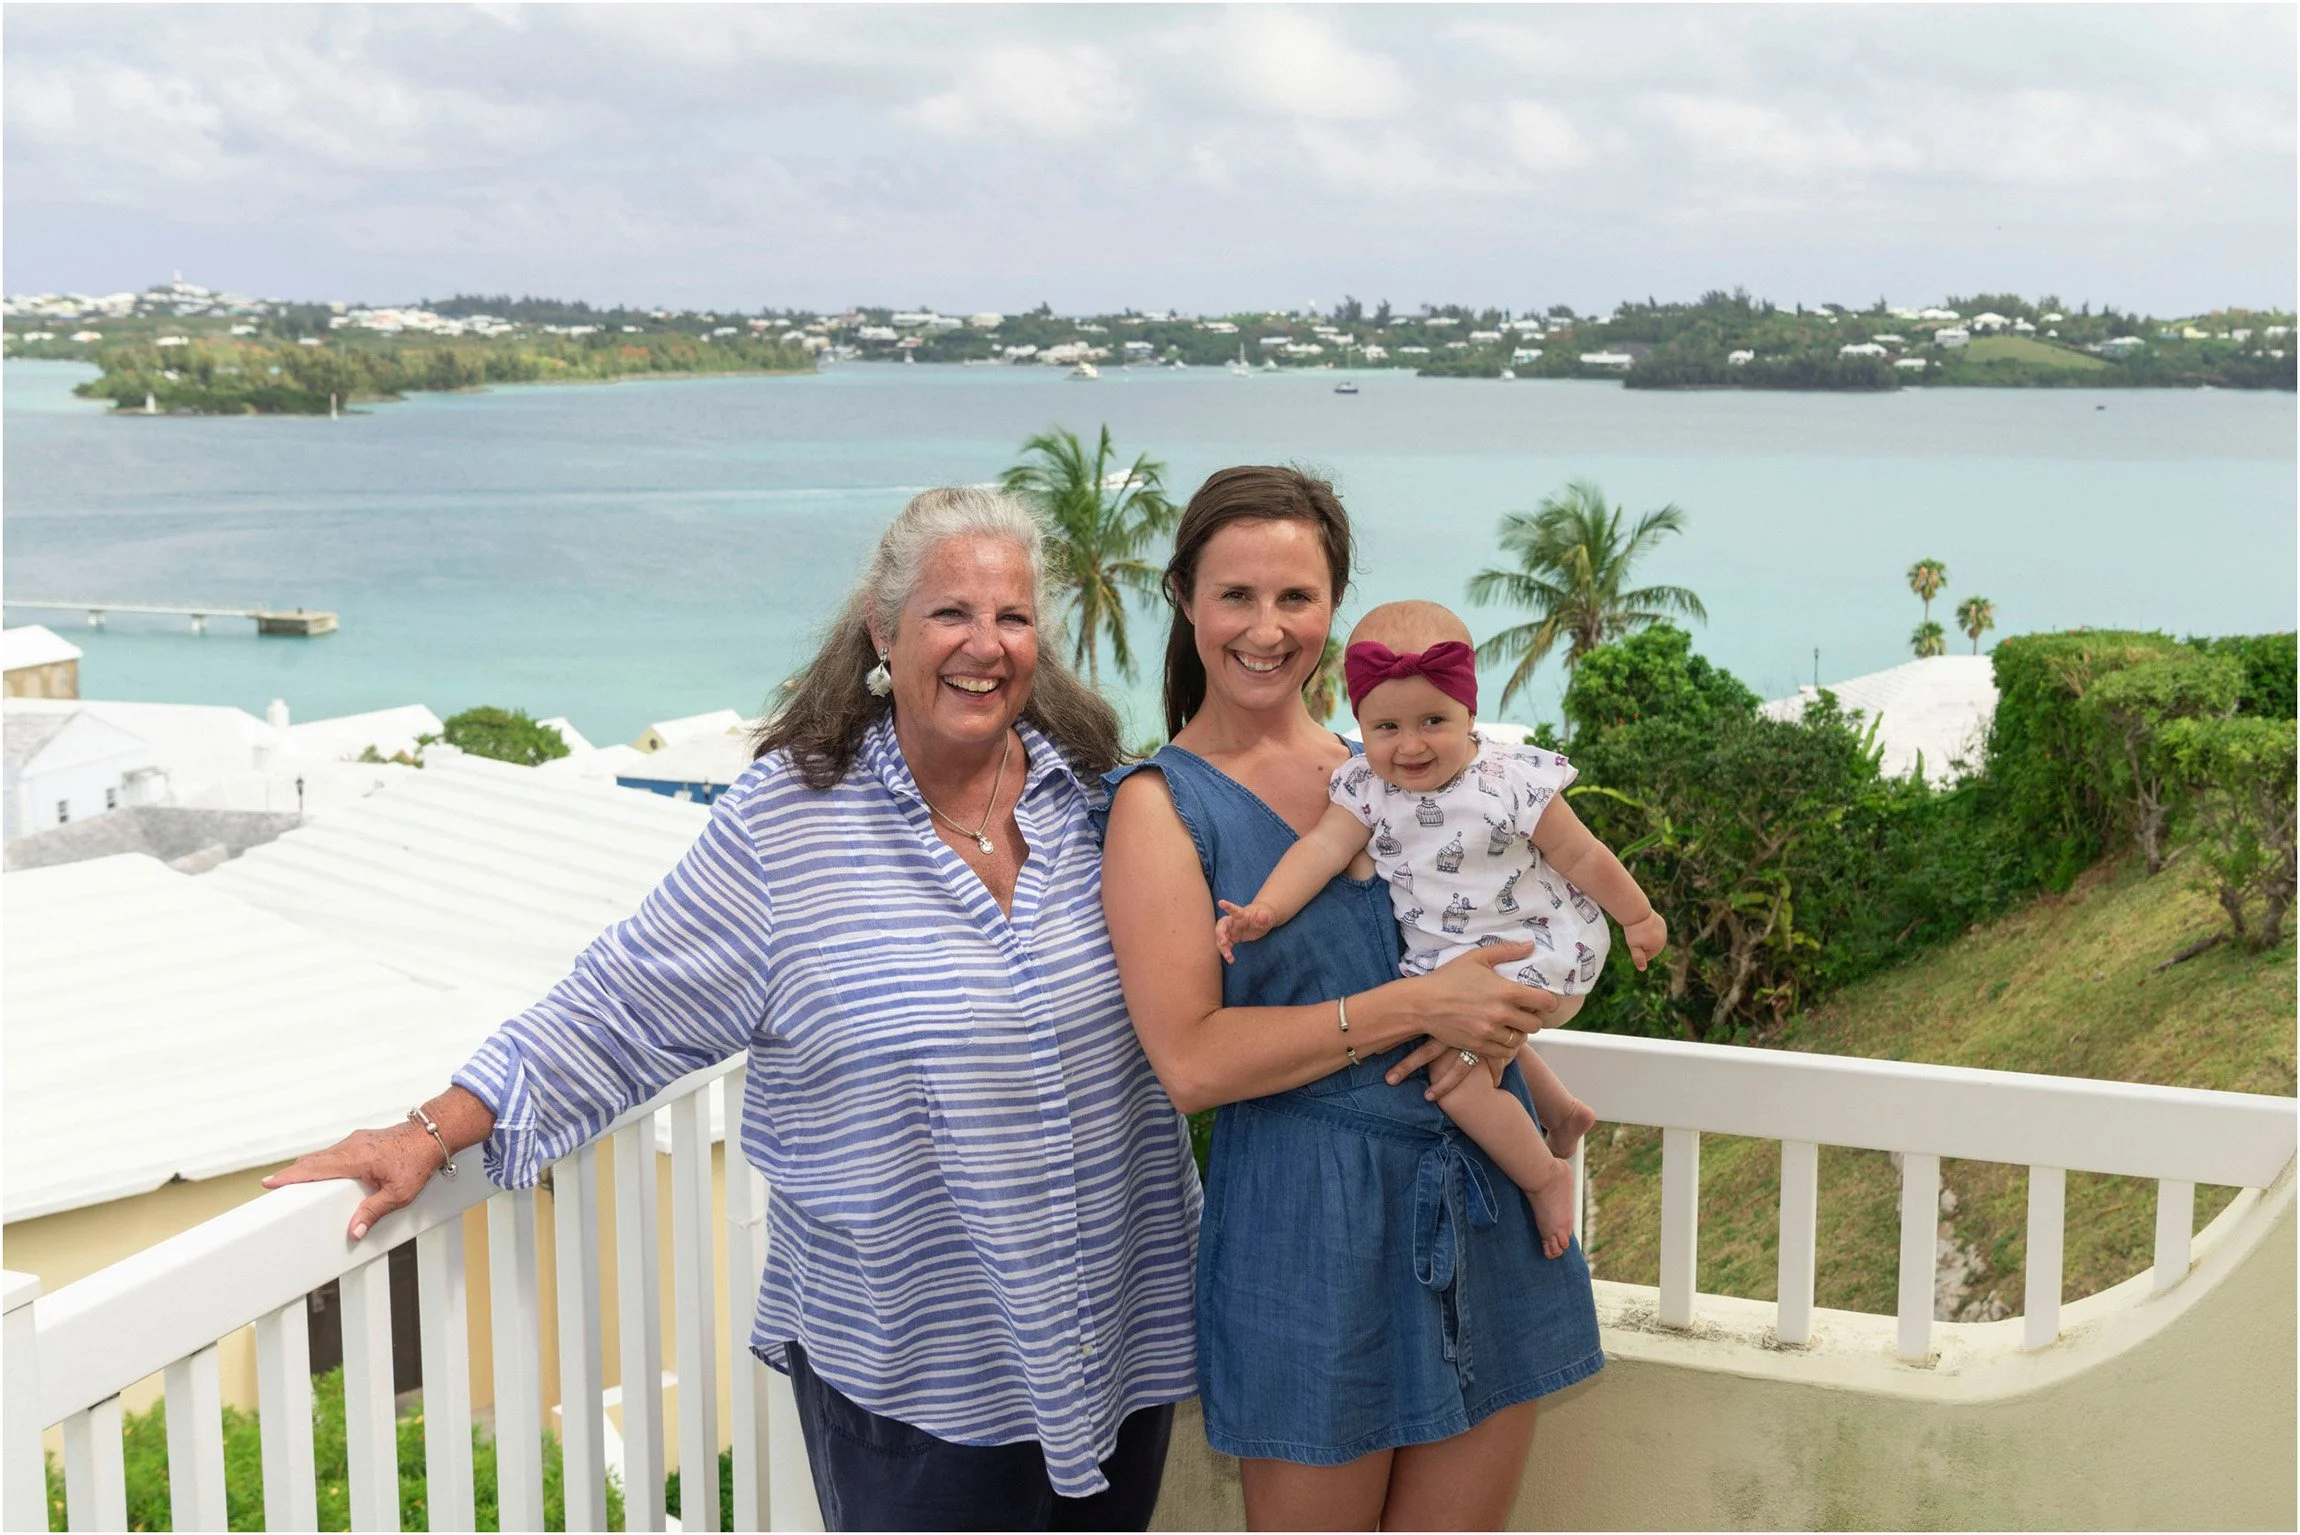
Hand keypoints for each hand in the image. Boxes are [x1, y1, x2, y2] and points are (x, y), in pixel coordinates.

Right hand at [262, 1121, 447, 1242]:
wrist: (432, 1135)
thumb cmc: (418, 1160)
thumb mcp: (398, 1193)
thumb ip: (373, 1212)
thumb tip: (354, 1231)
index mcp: (355, 1158)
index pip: (314, 1168)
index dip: (290, 1176)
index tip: (269, 1182)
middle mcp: (351, 1146)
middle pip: (313, 1161)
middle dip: (293, 1174)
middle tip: (275, 1186)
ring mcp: (355, 1141)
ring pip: (323, 1155)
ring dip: (308, 1167)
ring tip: (294, 1183)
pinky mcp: (361, 1141)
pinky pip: (334, 1152)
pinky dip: (322, 1163)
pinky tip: (322, 1173)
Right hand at [1213, 899, 1275, 963]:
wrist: (1261, 920)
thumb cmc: (1264, 916)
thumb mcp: (1267, 916)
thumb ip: (1265, 916)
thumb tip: (1263, 916)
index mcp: (1241, 914)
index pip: (1234, 910)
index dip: (1227, 906)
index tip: (1221, 902)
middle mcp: (1233, 922)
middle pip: (1221, 926)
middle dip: (1220, 934)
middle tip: (1224, 942)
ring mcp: (1231, 930)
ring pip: (1221, 938)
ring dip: (1223, 948)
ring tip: (1229, 957)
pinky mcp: (1232, 938)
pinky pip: (1226, 946)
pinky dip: (1226, 953)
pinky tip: (1231, 960)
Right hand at [1381, 943, 1555, 1093]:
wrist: (1423, 1003)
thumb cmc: (1449, 978)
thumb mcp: (1477, 958)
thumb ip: (1507, 951)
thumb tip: (1530, 945)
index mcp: (1506, 991)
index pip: (1544, 1002)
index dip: (1548, 1002)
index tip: (1542, 1000)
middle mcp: (1502, 1014)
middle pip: (1535, 1024)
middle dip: (1533, 1018)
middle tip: (1523, 1012)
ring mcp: (1491, 1032)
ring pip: (1521, 1039)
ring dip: (1519, 1032)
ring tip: (1510, 1024)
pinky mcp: (1480, 1046)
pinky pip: (1504, 1052)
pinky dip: (1505, 1045)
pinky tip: (1499, 1035)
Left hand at [1623, 910, 1667, 969]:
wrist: (1637, 912)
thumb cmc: (1634, 931)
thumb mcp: (1633, 946)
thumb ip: (1639, 958)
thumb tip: (1642, 970)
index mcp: (1658, 947)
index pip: (1647, 955)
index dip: (1638, 950)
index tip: (1634, 941)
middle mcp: (1663, 940)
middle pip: (1650, 947)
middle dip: (1642, 943)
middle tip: (1636, 935)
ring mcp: (1664, 931)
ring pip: (1652, 938)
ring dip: (1645, 936)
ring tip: (1639, 929)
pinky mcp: (1661, 922)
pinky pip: (1653, 930)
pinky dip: (1648, 929)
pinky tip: (1643, 924)